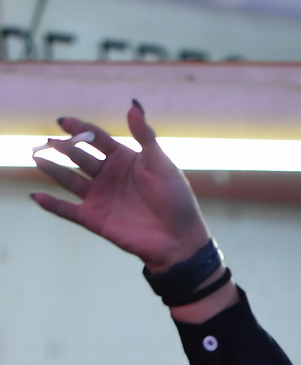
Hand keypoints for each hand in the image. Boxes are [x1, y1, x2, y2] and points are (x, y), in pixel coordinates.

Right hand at [31, 104, 208, 271]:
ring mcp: (100, 197)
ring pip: (69, 180)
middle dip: (63, 148)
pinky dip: (52, 205)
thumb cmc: (176, 199)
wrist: (179, 239)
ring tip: (37, 158)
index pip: (95, 138)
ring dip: (53, 169)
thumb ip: (145, 135)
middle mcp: (107, 175)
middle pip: (78, 156)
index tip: (63, 121)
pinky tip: (36, 196)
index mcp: (122, 158)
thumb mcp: (161, 163)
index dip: (79, 128)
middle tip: (49, 142)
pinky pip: (69, 210)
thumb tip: (133, 104)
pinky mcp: (95, 219)